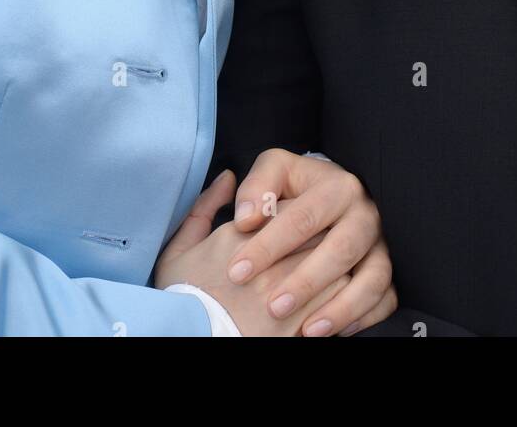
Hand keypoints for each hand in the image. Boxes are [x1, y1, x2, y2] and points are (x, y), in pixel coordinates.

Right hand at [155, 170, 349, 335]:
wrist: (188, 337)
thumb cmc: (183, 297)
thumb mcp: (179, 249)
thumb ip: (205, 206)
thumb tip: (228, 177)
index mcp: (239, 239)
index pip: (290, 210)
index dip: (299, 215)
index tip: (300, 222)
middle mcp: (266, 264)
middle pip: (316, 234)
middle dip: (324, 235)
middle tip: (326, 239)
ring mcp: (282, 296)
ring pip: (332, 265)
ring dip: (335, 266)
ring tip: (332, 269)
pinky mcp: (294, 327)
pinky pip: (333, 302)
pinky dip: (337, 297)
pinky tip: (328, 298)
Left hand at [225, 149, 395, 335]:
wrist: (336, 196)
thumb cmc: (299, 187)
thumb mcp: (276, 170)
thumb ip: (257, 187)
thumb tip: (245, 218)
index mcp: (338, 186)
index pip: (302, 218)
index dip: (268, 246)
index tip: (237, 271)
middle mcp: (366, 214)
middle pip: (341, 250)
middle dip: (305, 282)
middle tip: (272, 307)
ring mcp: (381, 244)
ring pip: (372, 278)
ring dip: (340, 307)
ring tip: (306, 331)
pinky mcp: (389, 270)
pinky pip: (387, 298)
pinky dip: (364, 317)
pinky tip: (335, 333)